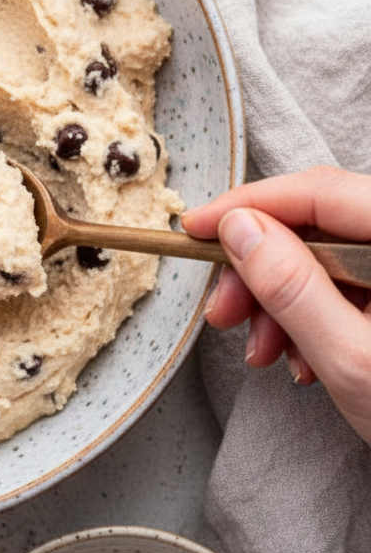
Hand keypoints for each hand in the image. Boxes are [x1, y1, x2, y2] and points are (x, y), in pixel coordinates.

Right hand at [182, 164, 370, 443]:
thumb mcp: (353, 360)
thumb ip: (294, 287)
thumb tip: (242, 230)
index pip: (322, 192)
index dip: (250, 206)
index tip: (198, 229)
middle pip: (322, 224)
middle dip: (261, 268)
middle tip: (223, 312)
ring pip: (329, 259)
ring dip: (281, 302)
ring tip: (264, 353)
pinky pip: (349, 289)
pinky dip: (312, 319)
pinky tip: (303, 360)